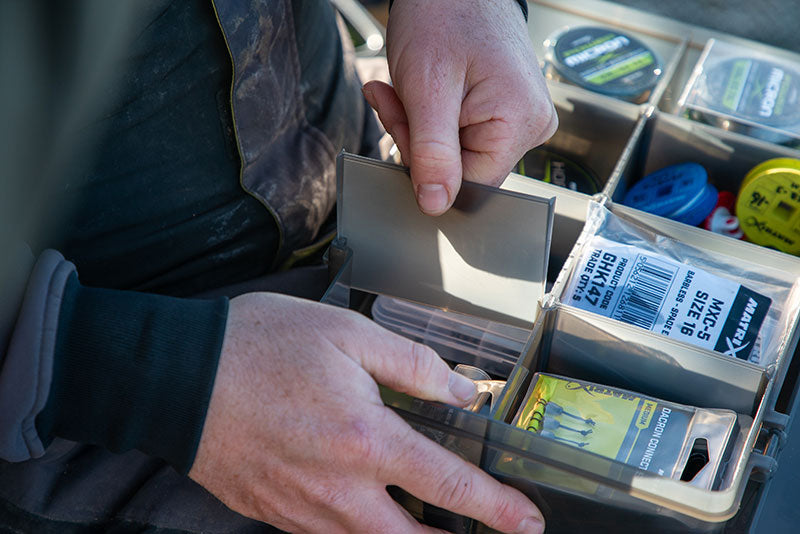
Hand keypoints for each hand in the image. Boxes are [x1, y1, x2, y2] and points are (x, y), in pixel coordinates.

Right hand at [189, 293, 544, 533]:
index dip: (496, 508)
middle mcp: (339, 489)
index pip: (449, 486)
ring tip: (425, 527)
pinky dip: (355, 533)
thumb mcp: (348, 335)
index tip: (524, 521)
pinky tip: (361, 511)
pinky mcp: (274, 514)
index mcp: (366, 440)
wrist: (179, 376)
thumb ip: (414, 364)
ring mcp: (303, 510)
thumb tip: (462, 390)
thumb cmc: (261, 347)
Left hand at [362, 0, 557, 215]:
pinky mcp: (505, 113)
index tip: (402, 127)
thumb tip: (435, 204)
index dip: (426, 167)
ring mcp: (520, 119)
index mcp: (520, 122)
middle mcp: (530, 125)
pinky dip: (430, 119)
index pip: (469, 184)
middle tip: (395, 100)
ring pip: (457, 154)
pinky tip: (418, 92)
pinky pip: (461, 136)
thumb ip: (432, 152)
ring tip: (403, 90)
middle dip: (418, 141)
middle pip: (462, 169)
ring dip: (419, 128)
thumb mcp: (427, 89)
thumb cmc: (445, 14)